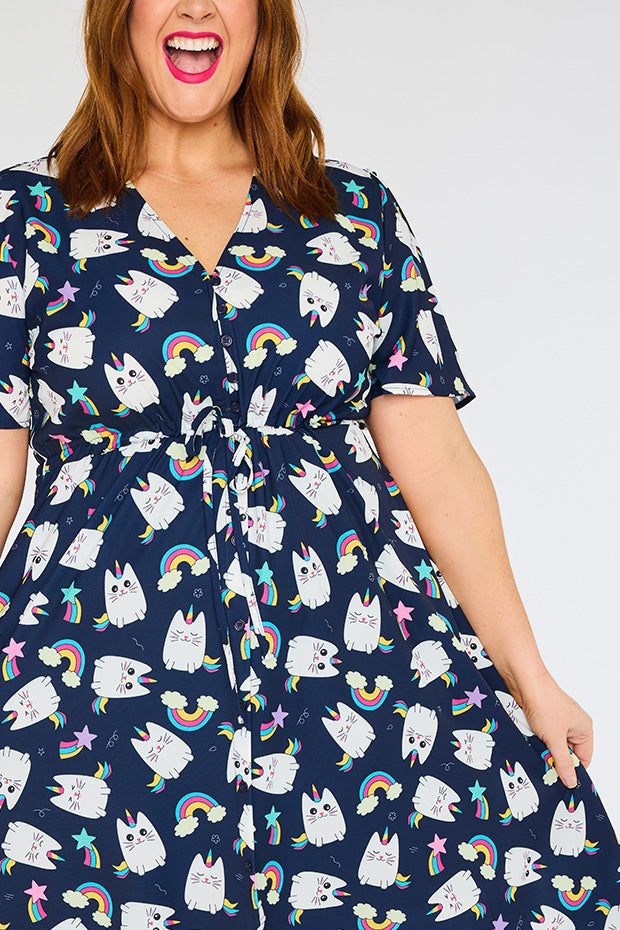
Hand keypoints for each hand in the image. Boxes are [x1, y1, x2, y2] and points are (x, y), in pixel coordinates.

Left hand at [517, 674, 593, 788]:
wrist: (525, 682)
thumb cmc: (545, 702)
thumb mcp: (555, 739)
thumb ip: (563, 762)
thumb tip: (571, 781)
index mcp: (584, 728)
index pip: (584, 758)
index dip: (574, 770)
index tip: (562, 781)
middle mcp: (573, 724)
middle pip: (568, 752)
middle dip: (556, 759)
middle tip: (546, 766)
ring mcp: (558, 720)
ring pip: (553, 744)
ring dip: (545, 749)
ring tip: (537, 748)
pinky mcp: (544, 717)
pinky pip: (543, 736)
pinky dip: (537, 740)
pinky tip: (531, 741)